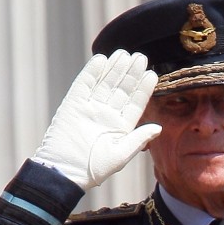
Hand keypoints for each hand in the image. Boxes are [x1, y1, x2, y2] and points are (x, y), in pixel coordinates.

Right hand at [30, 50, 160, 191]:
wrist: (65, 170)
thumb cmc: (94, 169)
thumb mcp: (121, 154)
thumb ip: (139, 139)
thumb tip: (158, 128)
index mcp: (121, 126)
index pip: (135, 103)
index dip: (143, 89)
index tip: (152, 74)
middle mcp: (107, 114)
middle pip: (121, 89)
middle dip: (131, 73)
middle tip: (140, 57)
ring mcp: (90, 107)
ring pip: (105, 83)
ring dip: (114, 69)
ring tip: (125, 54)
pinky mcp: (73, 103)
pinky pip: (84, 84)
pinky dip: (92, 72)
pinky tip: (102, 59)